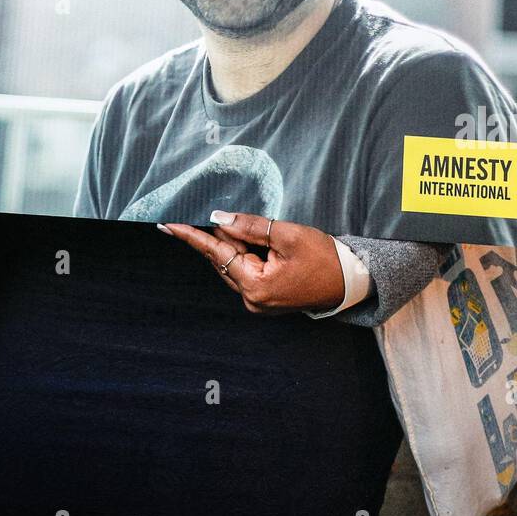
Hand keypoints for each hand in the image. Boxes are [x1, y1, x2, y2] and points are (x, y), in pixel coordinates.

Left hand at [160, 212, 344, 314]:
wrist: (349, 282)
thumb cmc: (323, 257)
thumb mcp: (287, 234)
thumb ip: (250, 227)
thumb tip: (219, 218)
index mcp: (256, 287)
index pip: (216, 253)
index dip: (191, 236)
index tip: (167, 225)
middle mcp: (252, 300)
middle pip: (224, 259)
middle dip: (224, 235)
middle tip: (222, 213)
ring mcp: (258, 302)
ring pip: (235, 264)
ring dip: (238, 244)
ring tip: (256, 231)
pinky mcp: (265, 298)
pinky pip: (246, 270)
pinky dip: (247, 253)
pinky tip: (256, 242)